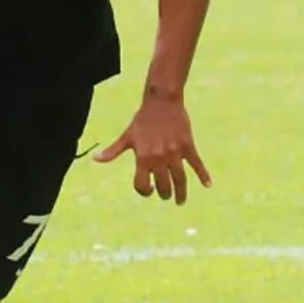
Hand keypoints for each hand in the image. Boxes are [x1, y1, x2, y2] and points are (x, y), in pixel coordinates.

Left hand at [94, 96, 211, 204]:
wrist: (161, 101)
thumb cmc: (142, 120)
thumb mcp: (127, 136)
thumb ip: (113, 151)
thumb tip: (95, 159)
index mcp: (142, 157)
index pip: (142, 184)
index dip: (144, 191)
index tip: (148, 191)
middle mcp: (159, 157)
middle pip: (163, 185)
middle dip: (164, 194)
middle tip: (166, 196)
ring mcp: (175, 152)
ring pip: (180, 179)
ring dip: (180, 193)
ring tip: (180, 201)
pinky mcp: (188, 146)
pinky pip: (197, 164)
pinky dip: (203, 175)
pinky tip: (208, 185)